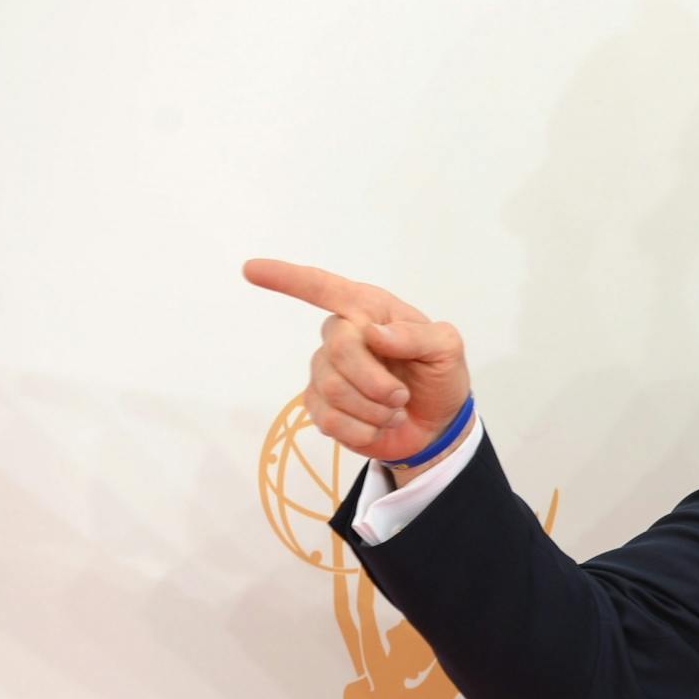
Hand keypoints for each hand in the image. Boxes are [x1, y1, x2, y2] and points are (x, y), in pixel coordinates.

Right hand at [242, 257, 471, 464]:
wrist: (436, 426)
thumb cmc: (439, 376)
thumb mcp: (447, 349)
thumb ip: (418, 336)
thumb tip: (374, 333)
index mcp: (369, 310)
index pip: (324, 289)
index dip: (287, 278)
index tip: (251, 269)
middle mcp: (341, 335)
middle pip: (338, 350)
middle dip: (376, 381)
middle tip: (400, 395)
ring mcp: (326, 372)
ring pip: (334, 389)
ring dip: (375, 409)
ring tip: (394, 409)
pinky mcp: (321, 406)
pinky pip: (329, 420)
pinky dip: (364, 430)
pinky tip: (378, 425)